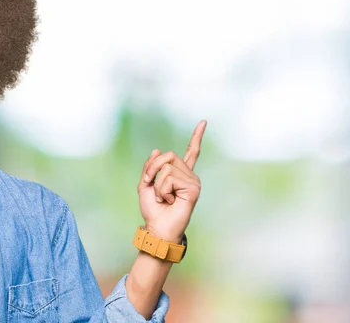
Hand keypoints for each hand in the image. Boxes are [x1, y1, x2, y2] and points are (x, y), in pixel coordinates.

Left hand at [136, 120, 206, 242]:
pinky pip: (170, 178)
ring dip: (158, 184)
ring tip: (164, 198)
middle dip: (153, 169)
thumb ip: (150, 167)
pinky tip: (169, 201)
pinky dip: (162, 190)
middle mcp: (189, 175)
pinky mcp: (193, 188)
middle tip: (152, 185)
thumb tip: (158, 150)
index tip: (204, 122)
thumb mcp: (145, 184)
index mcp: (179, 173)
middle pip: (168, 155)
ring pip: (166, 168)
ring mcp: (193, 181)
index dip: (197, 137)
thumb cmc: (153, 209)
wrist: (158, 227)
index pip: (191, 152)